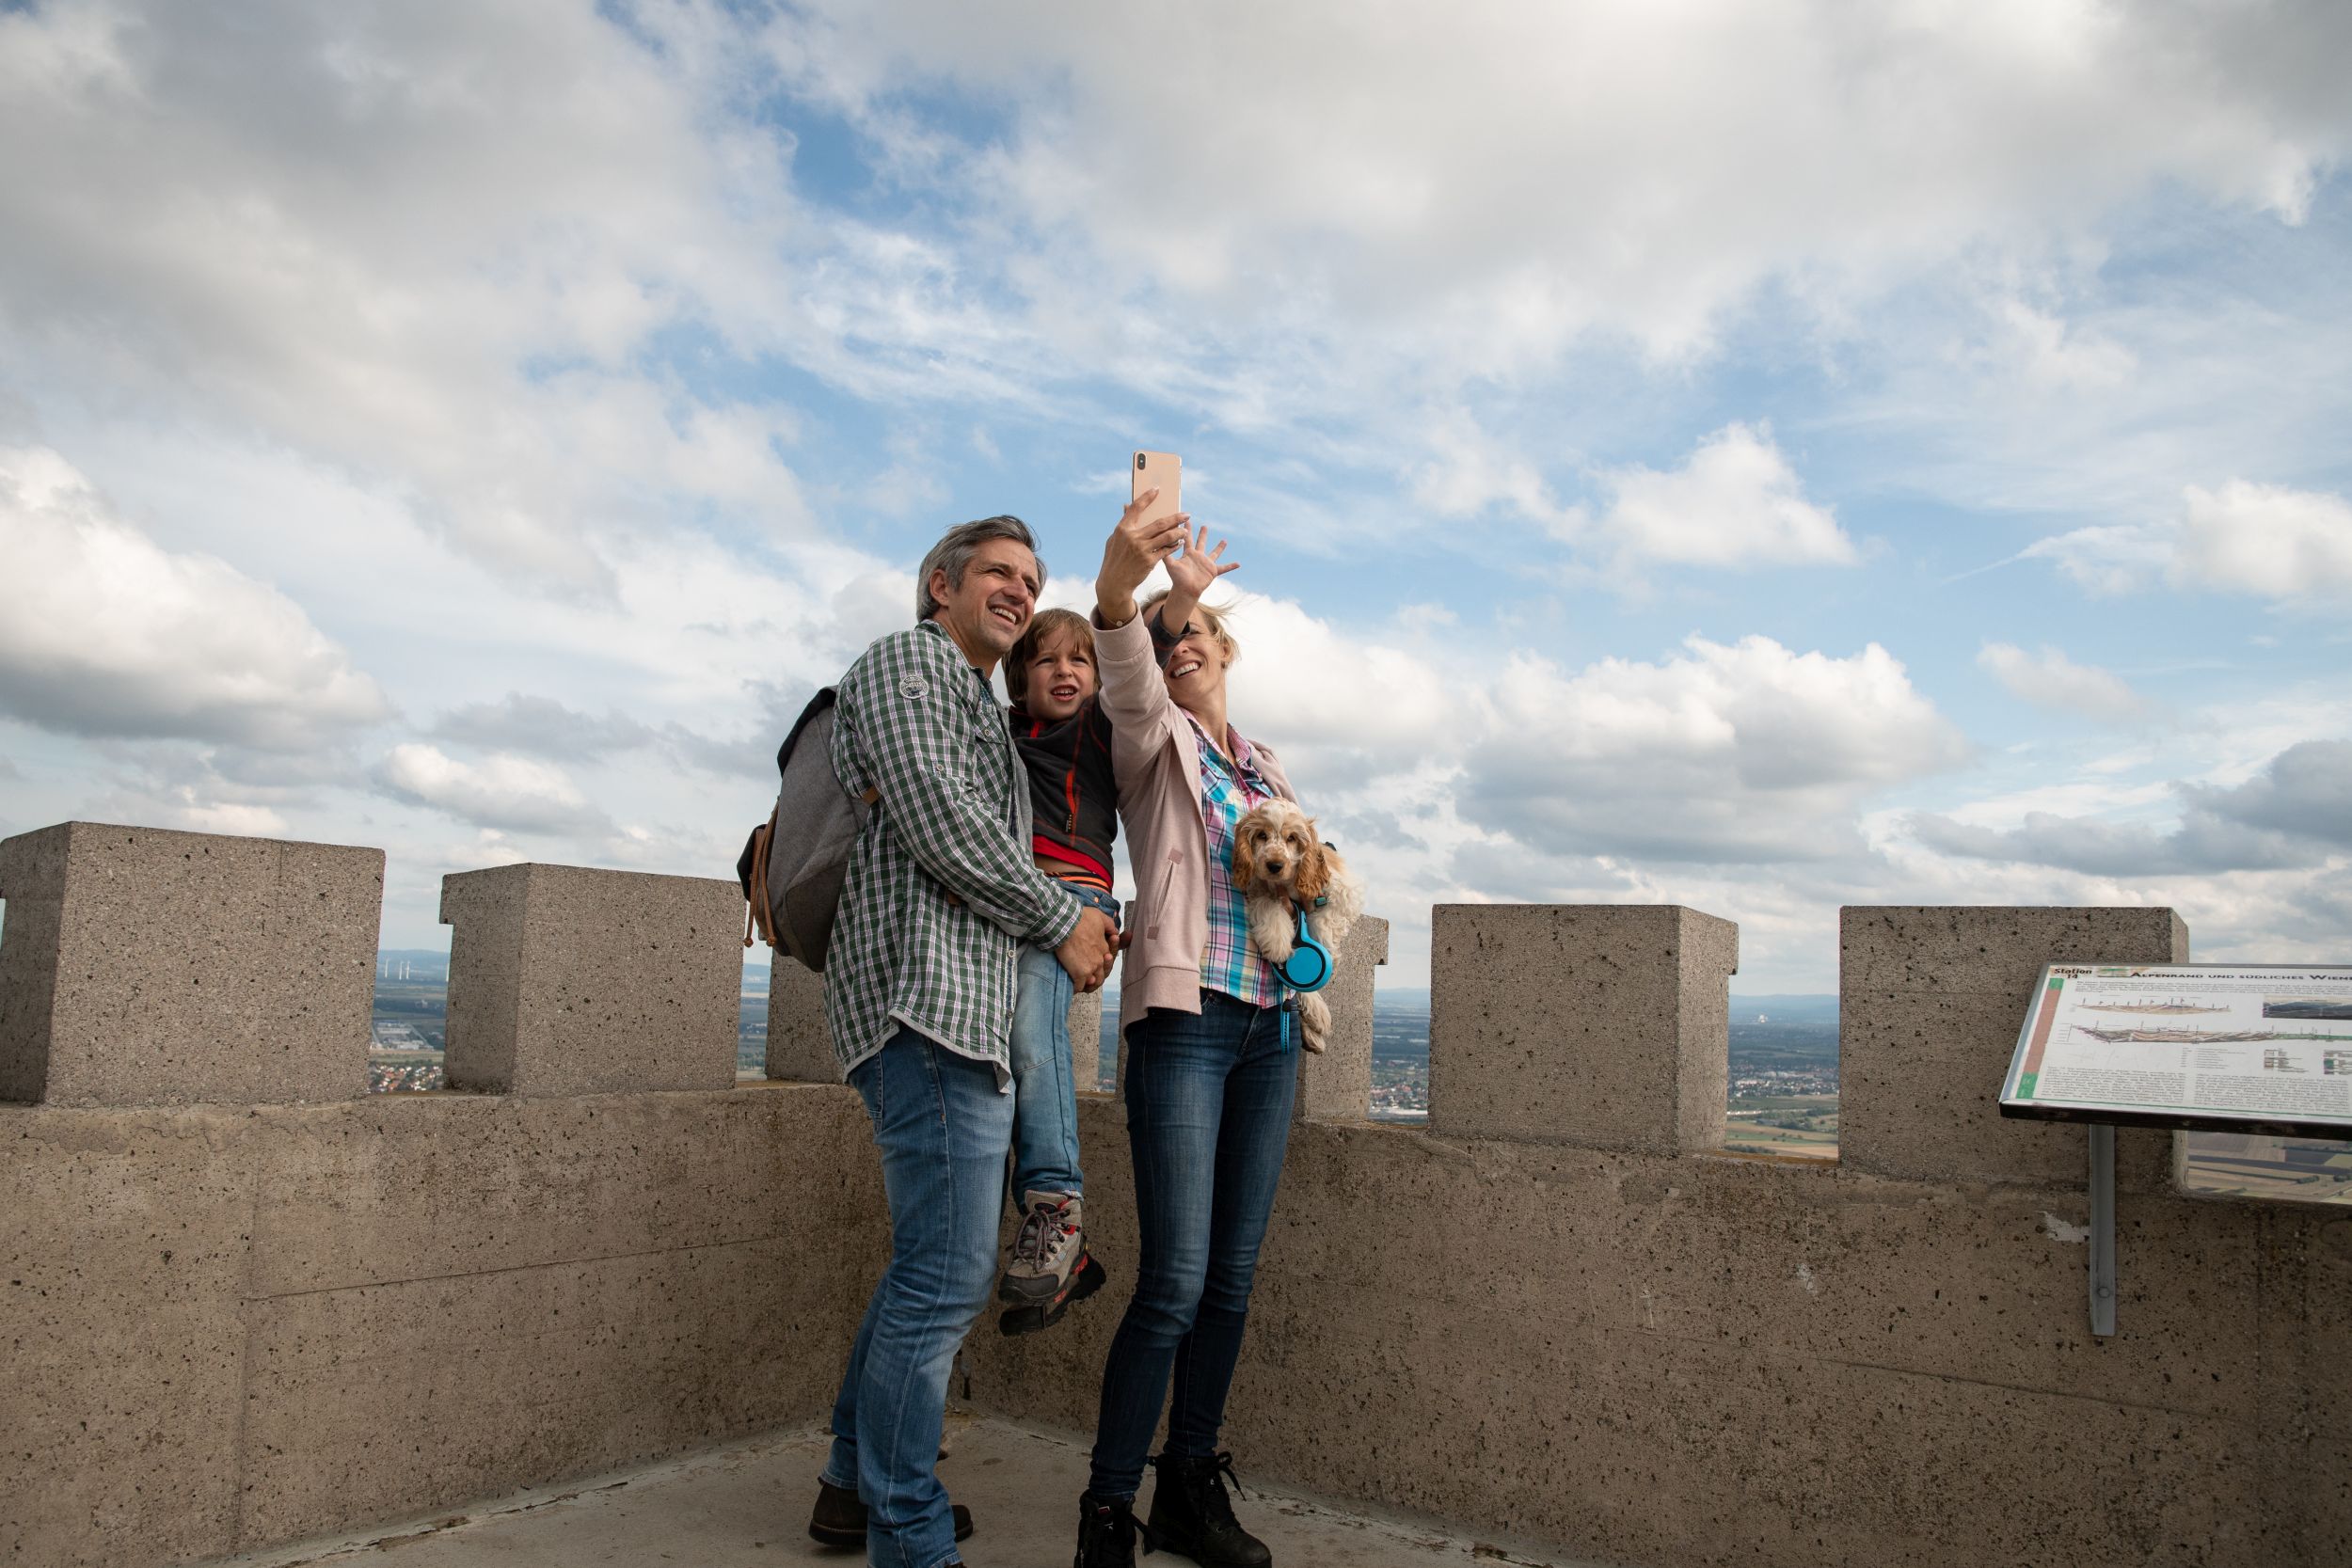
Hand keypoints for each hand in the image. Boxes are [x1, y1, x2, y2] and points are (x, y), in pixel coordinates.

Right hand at [1055, 906, 1118, 991]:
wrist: (1064, 924)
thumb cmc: (1080, 918)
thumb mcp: (1099, 917)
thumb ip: (1109, 925)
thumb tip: (1115, 932)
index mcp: (1105, 949)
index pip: (1107, 961)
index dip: (1101, 963)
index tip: (1090, 962)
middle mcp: (1099, 961)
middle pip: (1101, 975)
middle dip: (1096, 976)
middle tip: (1087, 976)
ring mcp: (1090, 969)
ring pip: (1093, 983)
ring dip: (1088, 984)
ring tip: (1081, 983)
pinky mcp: (1079, 974)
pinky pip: (1079, 987)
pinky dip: (1076, 988)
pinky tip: (1072, 986)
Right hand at [1096, 489, 1188, 624]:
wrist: (1114, 583)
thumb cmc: (1114, 559)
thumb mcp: (1114, 540)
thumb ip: (1124, 525)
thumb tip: (1127, 507)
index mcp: (1122, 529)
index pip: (1136, 508)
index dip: (1147, 497)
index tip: (1156, 490)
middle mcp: (1133, 537)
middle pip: (1160, 523)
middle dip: (1176, 517)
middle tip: (1186, 514)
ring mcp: (1142, 549)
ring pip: (1167, 536)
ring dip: (1179, 531)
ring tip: (1185, 529)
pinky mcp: (1149, 561)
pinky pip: (1166, 550)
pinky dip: (1174, 545)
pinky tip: (1179, 542)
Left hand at [1164, 523, 1238, 604]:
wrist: (1185, 590)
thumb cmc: (1177, 579)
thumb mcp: (1171, 565)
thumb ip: (1167, 554)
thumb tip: (1162, 543)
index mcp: (1188, 554)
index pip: (1187, 539)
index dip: (1186, 530)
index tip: (1186, 520)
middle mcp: (1198, 557)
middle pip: (1201, 542)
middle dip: (1202, 534)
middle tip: (1204, 525)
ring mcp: (1206, 563)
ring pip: (1214, 553)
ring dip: (1220, 547)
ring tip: (1224, 540)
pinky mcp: (1213, 571)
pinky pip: (1224, 568)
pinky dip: (1231, 566)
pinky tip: (1238, 564)